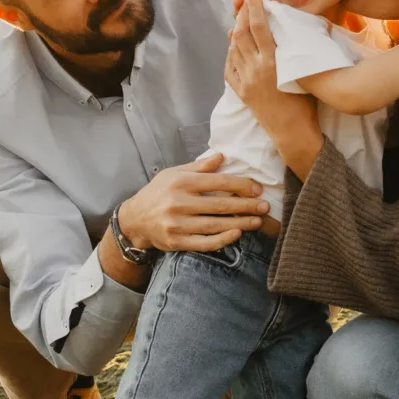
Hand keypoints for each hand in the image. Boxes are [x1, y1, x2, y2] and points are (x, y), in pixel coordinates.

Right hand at [116, 152, 264, 253]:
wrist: (134, 220)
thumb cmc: (157, 193)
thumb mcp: (173, 173)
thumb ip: (198, 167)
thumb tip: (222, 156)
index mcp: (180, 182)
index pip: (217, 182)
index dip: (240, 185)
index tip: (257, 188)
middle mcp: (178, 202)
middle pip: (220, 205)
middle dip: (246, 205)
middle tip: (265, 206)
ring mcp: (177, 224)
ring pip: (215, 225)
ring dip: (240, 223)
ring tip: (257, 221)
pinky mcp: (176, 242)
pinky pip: (204, 242)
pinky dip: (222, 240)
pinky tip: (236, 234)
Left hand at [226, 0, 323, 177]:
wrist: (293, 131)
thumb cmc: (306, 102)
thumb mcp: (302, 70)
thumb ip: (293, 49)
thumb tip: (288, 26)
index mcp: (274, 62)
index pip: (260, 26)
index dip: (255, 6)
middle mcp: (256, 69)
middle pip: (242, 33)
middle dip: (241, 12)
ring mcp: (245, 81)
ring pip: (234, 48)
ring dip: (235, 29)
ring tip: (238, 15)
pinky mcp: (241, 92)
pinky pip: (230, 66)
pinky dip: (231, 51)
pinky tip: (233, 41)